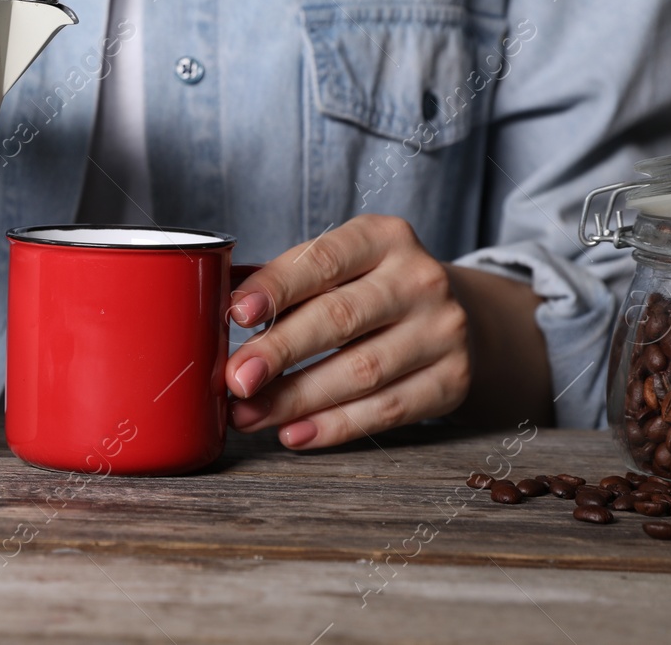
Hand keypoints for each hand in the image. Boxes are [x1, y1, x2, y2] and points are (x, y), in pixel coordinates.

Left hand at [225, 215, 471, 448]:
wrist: (455, 316)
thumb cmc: (371, 289)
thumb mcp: (339, 266)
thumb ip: (285, 282)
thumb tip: (216, 305)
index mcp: (383, 238)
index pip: (323, 261)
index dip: (276, 288)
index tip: (234, 314)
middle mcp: (419, 279)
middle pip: (339, 318)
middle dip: (279, 352)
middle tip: (235, 378)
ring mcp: (443, 331)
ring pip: (361, 371)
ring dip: (296, 398)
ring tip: (249, 414)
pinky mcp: (453, 380)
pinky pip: (387, 410)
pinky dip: (335, 426)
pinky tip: (294, 432)